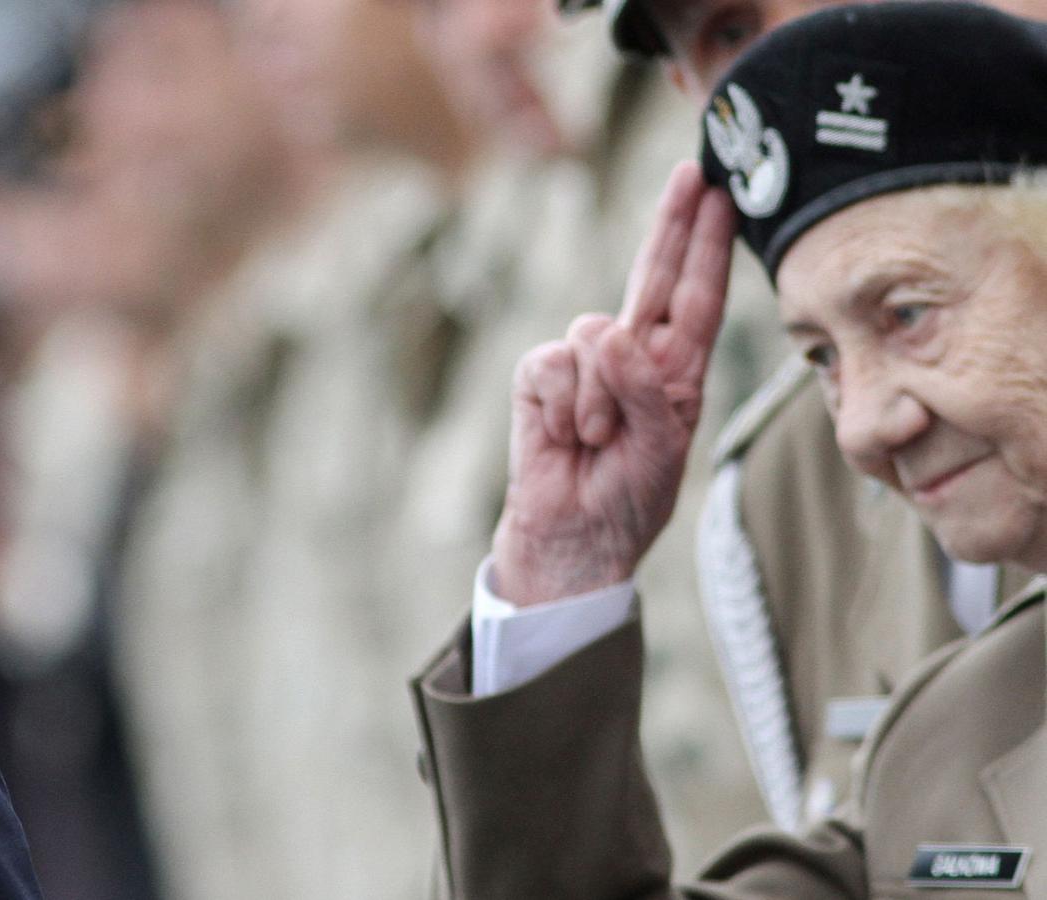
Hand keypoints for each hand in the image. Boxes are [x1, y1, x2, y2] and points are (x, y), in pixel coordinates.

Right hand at [492, 162, 735, 605]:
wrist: (571, 539)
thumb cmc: (627, 499)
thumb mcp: (661, 450)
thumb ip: (646, 389)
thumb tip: (608, 331)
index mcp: (676, 370)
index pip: (697, 297)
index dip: (706, 246)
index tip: (719, 195)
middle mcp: (633, 355)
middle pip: (652, 275)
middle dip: (671, 225)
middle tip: (691, 174)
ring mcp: (582, 362)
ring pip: (596, 334)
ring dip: (601, 401)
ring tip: (597, 441)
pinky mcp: (538, 375)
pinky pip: (555, 364)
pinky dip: (564, 409)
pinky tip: (565, 437)